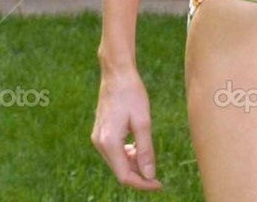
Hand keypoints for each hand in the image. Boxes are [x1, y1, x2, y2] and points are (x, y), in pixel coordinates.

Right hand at [91, 65, 162, 189]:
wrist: (116, 73)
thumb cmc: (131, 93)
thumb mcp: (143, 121)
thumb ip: (145, 150)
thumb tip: (149, 175)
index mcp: (109, 142)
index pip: (125, 175)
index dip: (142, 183)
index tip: (158, 183)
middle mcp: (99, 143)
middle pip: (120, 170)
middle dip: (138, 173)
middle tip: (156, 169)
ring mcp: (98, 138)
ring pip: (117, 162)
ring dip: (133, 162)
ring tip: (147, 152)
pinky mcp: (100, 132)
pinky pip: (113, 151)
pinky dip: (126, 153)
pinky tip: (137, 144)